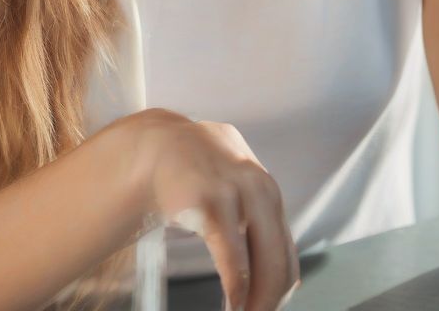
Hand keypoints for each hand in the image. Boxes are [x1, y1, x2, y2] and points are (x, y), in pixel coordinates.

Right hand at [130, 108, 299, 310]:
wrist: (153, 145)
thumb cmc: (191, 174)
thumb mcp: (230, 188)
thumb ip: (253, 221)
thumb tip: (281, 279)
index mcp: (266, 190)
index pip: (285, 253)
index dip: (279, 290)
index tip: (268, 310)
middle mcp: (259, 188)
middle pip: (279, 262)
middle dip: (271, 301)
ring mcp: (236, 193)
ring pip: (263, 264)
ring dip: (257, 302)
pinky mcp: (210, 201)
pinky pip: (232, 258)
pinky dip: (237, 289)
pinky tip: (232, 305)